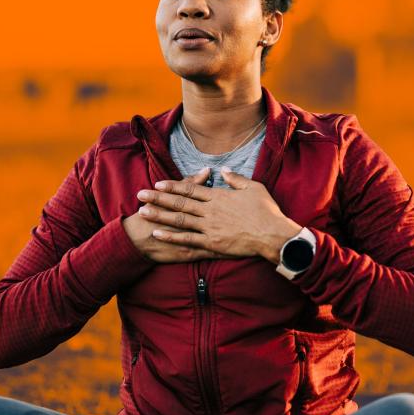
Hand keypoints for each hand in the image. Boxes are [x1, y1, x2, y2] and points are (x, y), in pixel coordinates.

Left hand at [136, 166, 302, 262]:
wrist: (273, 234)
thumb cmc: (266, 211)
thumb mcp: (254, 188)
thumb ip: (235, 179)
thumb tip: (223, 170)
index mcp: (219, 197)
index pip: (191, 189)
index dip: (173, 186)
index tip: (158, 184)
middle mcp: (210, 211)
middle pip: (180, 202)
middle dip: (158, 198)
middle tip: (140, 195)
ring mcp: (209, 228)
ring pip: (179, 220)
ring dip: (159, 215)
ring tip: (143, 212)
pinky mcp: (212, 244)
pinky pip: (187, 240)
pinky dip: (171, 237)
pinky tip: (158, 234)